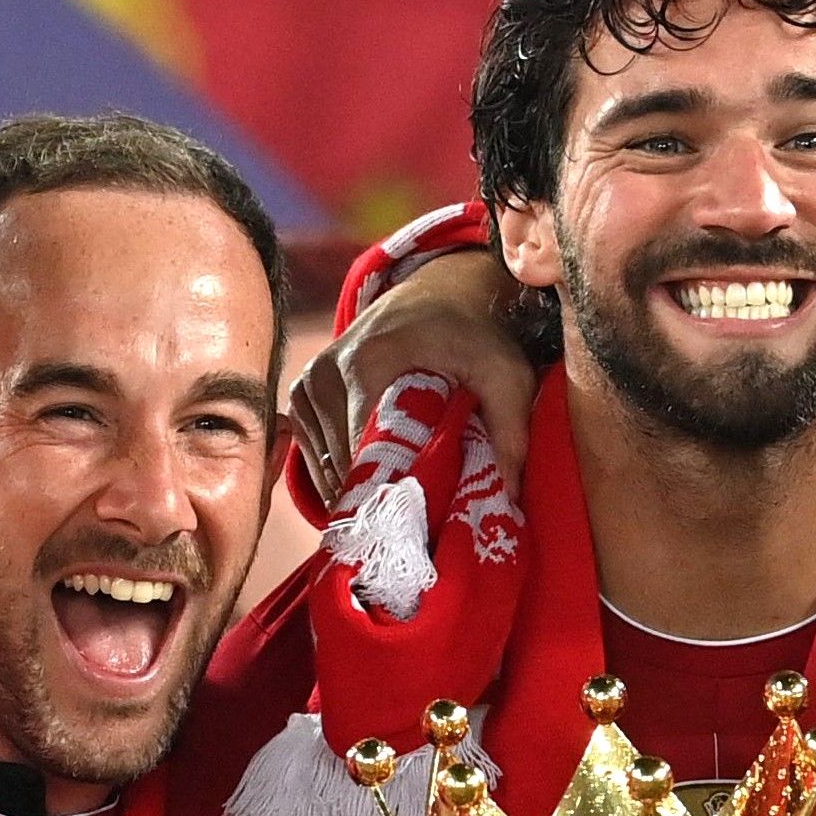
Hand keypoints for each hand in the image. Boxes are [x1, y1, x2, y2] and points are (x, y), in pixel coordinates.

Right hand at [284, 245, 535, 511]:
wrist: (439, 292)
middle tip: (407, 524)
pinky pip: (310, 450)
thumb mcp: (505, 373)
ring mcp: (308, 382)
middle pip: (338, 463)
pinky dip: (334, 471)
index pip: (360, 453)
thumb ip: (511, 429)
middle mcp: (326, 372)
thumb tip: (512, 493)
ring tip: (389, 508)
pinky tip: (367, 483)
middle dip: (371, 496)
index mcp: (366, 364)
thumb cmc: (474, 334)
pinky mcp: (302, 392)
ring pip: (320, 464)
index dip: (386, 493)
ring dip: (351, 488)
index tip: (415, 521)